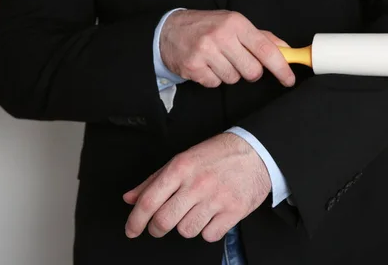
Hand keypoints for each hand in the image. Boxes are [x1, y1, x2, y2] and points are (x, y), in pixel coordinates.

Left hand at [123, 133, 271, 241]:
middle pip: (164, 221)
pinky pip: (209, 235)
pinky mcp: (234, 210)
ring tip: (193, 213)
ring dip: (185, 227)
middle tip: (160, 226)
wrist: (257, 151)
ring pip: (186, 230)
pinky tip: (211, 216)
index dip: (135, 220)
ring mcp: (216, 198)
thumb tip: (131, 198)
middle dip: (157, 228)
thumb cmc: (218, 154)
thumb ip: (154, 180)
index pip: (149, 200)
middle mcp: (197, 183)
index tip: (131, 230)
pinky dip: (207, 230)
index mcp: (181, 168)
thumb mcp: (184, 159)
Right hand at [160, 9, 294, 87]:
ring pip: (233, 79)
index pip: (265, 49)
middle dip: (249, 72)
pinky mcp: (193, 66)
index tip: (288, 79)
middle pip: (252, 71)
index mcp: (236, 23)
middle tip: (238, 62)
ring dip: (229, 74)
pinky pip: (215, 83)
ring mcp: (205, 51)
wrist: (169, 30)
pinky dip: (212, 78)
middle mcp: (221, 36)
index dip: (281, 67)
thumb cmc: (207, 27)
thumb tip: (286, 50)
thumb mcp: (234, 24)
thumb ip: (261, 37)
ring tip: (217, 60)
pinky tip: (205, 65)